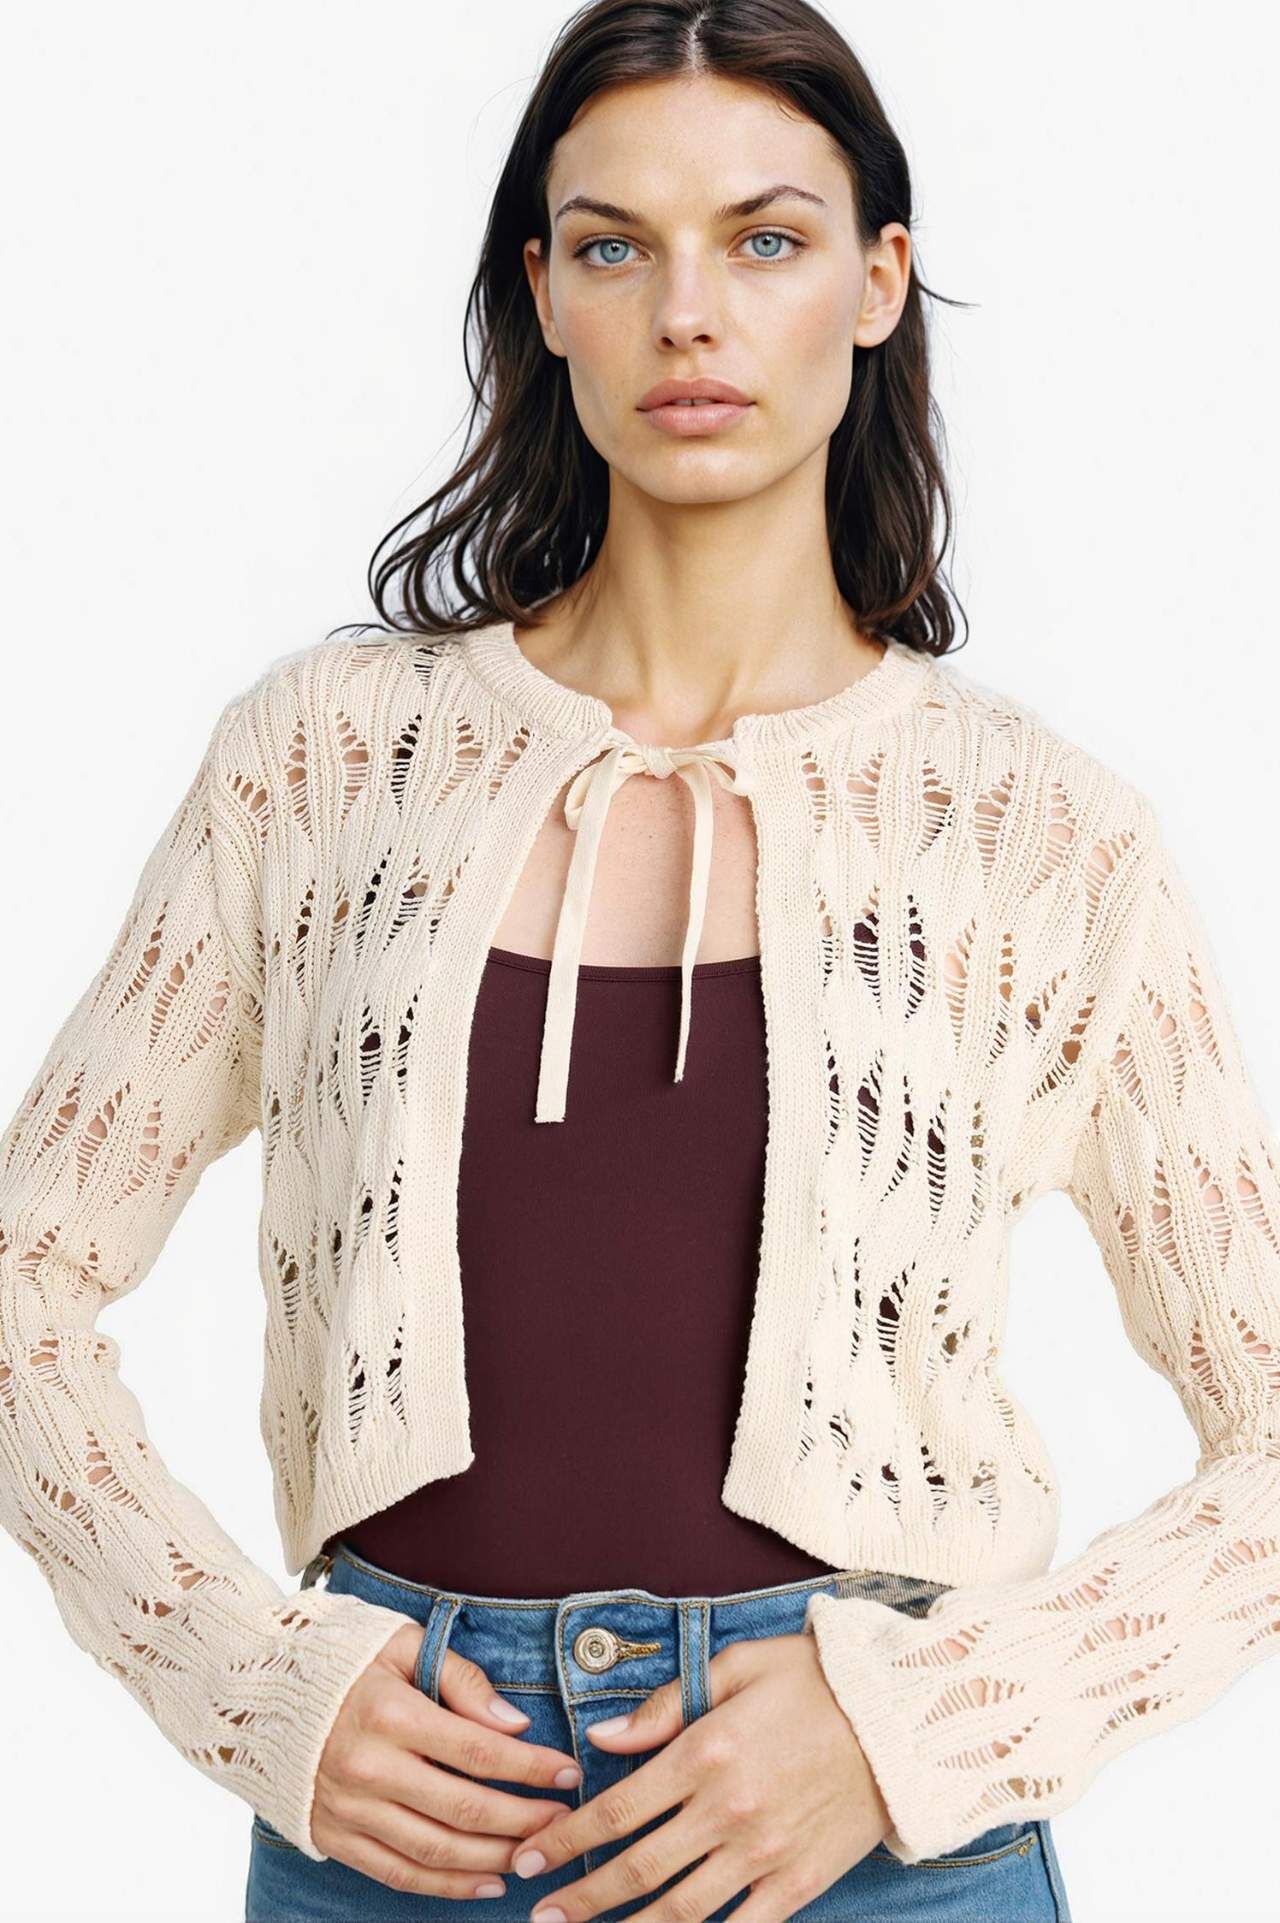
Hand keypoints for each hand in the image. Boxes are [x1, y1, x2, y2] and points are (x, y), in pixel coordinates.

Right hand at [310, 1622, 582, 1899]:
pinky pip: (398, 1872)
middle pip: (464, 1808)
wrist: (258, 1688)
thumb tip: (513, 1723)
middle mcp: (368, 1767)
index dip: (531, 1766)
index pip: (479, 1750)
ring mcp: (349, 1808)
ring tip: (533, 1855)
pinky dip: (446, 1885)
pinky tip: (485, 1883)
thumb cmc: (341, 1658)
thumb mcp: (400, 1643)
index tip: (568, 1773)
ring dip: (493, 1859)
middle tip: (563, 1822)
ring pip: (436, 1849)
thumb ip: (460, 1679)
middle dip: (524, 1820)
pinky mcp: (334, 1836)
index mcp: (390, 1712)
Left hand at [506, 1631, 890, 1921]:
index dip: (566, 1840)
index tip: (531, 1857)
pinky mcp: (799, 1882)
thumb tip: (602, 1739)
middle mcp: (726, 1811)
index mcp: (705, 1753)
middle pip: (636, 1870)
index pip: (617, 1810)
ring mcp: (763, 1854)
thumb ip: (666, 1705)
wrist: (904, 1717)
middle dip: (580, 1899)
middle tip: (540, 1914)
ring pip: (679, 1911)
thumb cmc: (817, 1681)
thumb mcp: (738, 1667)